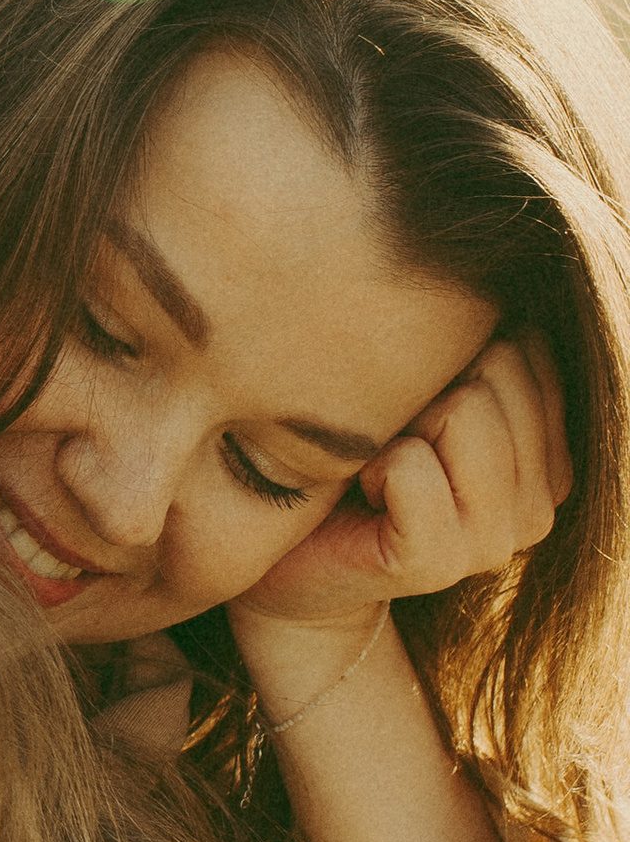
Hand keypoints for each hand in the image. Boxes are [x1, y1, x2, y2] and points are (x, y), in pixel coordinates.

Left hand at [235, 332, 569, 634]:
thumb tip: (487, 278)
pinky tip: (361, 492)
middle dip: (427, 385)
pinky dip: (371, 464)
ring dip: (398, 424)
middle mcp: (538, 503)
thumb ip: (471, 350)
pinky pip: (412, 466)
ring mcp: (494, 541)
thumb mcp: (419, 392)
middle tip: (388, 437)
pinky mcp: (437, 563)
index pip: (531, 349)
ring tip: (375, 464)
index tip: (417, 403)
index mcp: (547, 456)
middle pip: (500, 370)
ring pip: (464, 410)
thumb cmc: (351, 458)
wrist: (293, 561)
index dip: (454, 356)